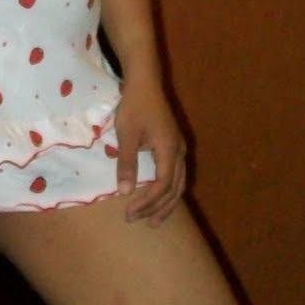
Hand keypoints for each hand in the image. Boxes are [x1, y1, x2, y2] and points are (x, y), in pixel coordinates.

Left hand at [113, 76, 187, 226]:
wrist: (145, 82)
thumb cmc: (134, 106)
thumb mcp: (126, 134)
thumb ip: (127, 163)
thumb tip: (125, 192)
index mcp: (169, 150)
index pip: (162, 185)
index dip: (147, 202)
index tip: (129, 211)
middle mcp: (179, 152)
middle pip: (174, 189)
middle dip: (157, 208)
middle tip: (139, 221)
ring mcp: (179, 149)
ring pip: (178, 184)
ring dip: (166, 203)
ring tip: (154, 220)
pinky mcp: (175, 145)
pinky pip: (176, 176)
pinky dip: (169, 191)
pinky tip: (159, 198)